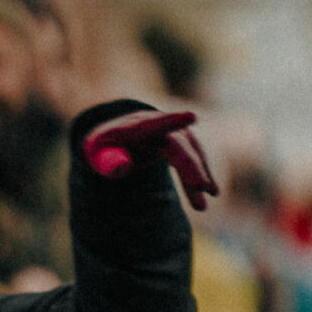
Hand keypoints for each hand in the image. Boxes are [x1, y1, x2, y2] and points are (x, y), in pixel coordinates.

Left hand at [82, 108, 217, 209]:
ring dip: (201, 172)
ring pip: (189, 152)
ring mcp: (171, 133)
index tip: (192, 117)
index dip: (172, 121)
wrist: (116, 139)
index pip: (154, 124)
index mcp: (135, 126)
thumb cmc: (105, 149)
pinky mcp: (179, 144)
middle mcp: (158, 125)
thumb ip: (109, 161)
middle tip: (204, 187)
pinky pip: (191, 160)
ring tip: (212, 194)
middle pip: (178, 144)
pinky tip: (210, 192)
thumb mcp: (99, 155)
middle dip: (191, 164)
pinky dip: (200, 175)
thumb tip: (123, 168)